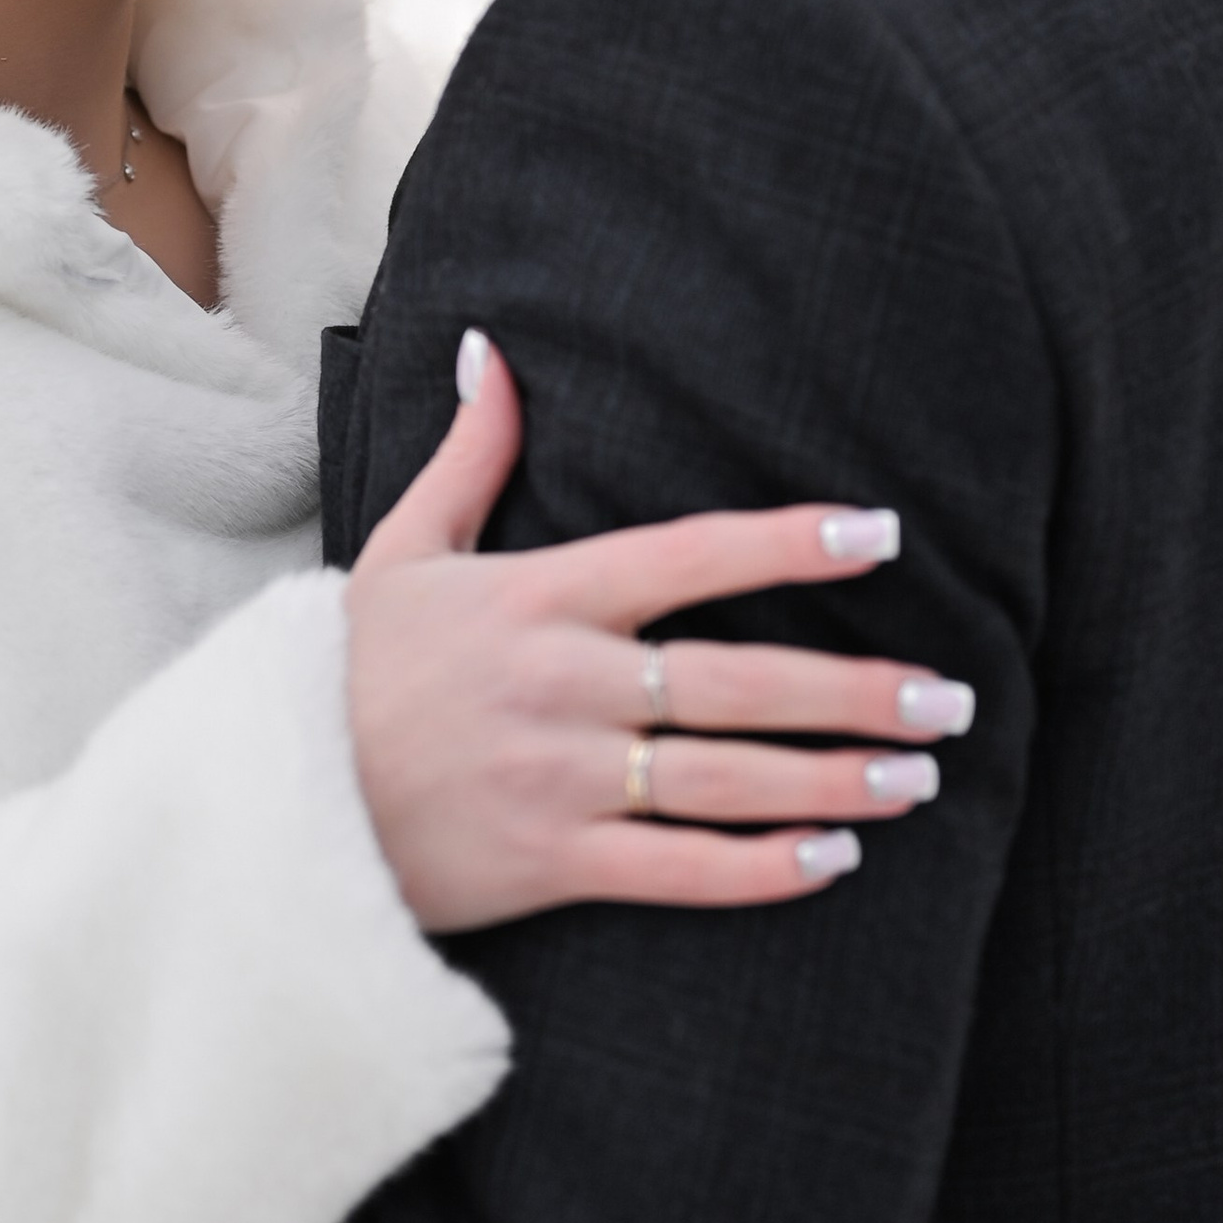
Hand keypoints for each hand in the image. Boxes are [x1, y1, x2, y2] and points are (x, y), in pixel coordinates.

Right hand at [346, 332, 970, 932]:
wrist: (271, 801)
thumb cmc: (348, 672)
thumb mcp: (405, 549)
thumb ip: (472, 456)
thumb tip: (493, 352)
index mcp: (541, 598)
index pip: (692, 556)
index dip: (792, 543)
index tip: (879, 533)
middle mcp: (564, 684)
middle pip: (740, 680)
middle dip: (857, 691)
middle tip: (952, 699)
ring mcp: (561, 778)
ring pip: (728, 780)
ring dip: (836, 782)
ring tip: (919, 778)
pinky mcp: (549, 862)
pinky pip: (679, 870)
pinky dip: (762, 869)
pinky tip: (830, 860)